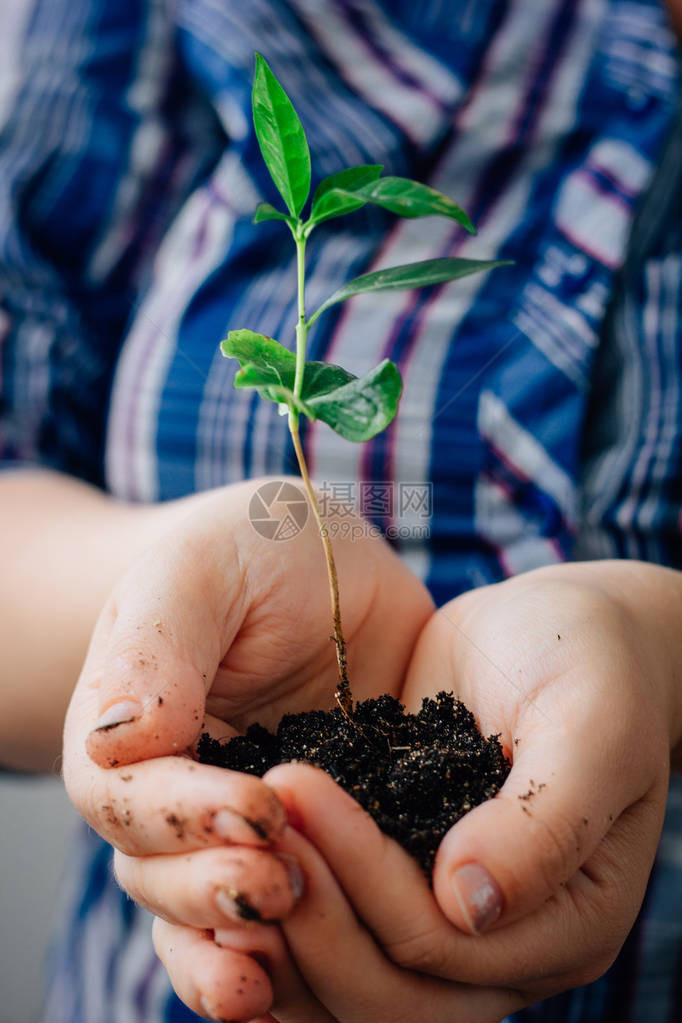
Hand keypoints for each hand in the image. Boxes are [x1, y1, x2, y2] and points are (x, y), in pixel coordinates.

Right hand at [63, 477, 432, 1020]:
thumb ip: (155, 646)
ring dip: (237, 950)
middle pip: (158, 874)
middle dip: (211, 890)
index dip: (179, 815)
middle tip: (280, 883)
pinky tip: (306, 989)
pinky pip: (282, 921)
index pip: (125, 796)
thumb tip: (113, 738)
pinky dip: (287, 963)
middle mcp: (171, 792)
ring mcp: (233, 826)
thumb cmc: (245, 549)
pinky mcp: (310, 841)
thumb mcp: (202, 570)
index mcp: (130, 728)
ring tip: (278, 974)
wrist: (312, 565)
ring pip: (207, 918)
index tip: (257, 806)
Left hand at [182, 559, 680, 1019]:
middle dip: (309, 911)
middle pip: (384, 989)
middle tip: (255, 818)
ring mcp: (445, 920)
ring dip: (280, 924)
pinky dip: (278, 910)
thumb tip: (467, 904)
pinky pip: (332, 926)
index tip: (301, 788)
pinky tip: (226, 858)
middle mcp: (502, 945)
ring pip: (345, 980)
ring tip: (223, 844)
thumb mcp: (592, 726)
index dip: (365, 881)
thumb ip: (546, 822)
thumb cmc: (594, 667)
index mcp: (567, 924)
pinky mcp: (397, 877)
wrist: (563, 634)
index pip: (443, 945)